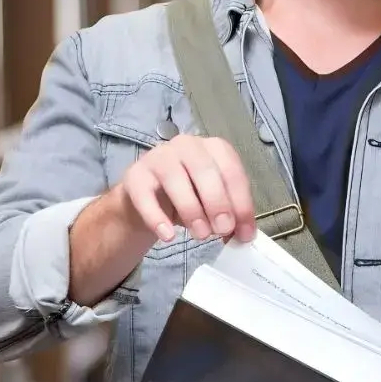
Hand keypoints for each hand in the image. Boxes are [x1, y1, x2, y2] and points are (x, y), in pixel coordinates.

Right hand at [120, 134, 256, 244]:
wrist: (148, 201)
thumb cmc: (189, 197)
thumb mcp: (213, 205)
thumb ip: (230, 215)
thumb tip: (244, 235)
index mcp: (214, 148)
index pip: (232, 171)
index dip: (241, 202)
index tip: (245, 232)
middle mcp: (187, 145)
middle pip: (205, 170)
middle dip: (218, 203)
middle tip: (223, 229)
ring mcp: (158, 156)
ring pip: (175, 179)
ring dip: (192, 210)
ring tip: (201, 235)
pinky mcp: (135, 175)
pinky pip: (145, 195)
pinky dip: (157, 217)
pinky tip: (168, 236)